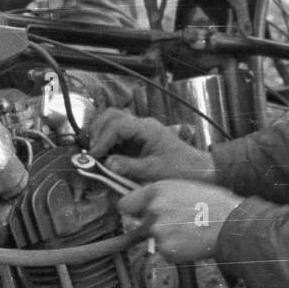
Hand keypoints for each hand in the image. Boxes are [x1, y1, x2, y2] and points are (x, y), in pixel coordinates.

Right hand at [87, 109, 215, 183]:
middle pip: (111, 116)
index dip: (102, 140)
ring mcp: (139, 130)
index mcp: (147, 128)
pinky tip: (102, 154)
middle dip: (97, 132)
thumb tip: (107, 164)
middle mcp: (142, 125)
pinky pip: (117, 133)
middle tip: (90, 153)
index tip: (93, 156)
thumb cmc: (181, 169)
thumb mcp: (155, 171)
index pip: (117, 125)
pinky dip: (106, 140)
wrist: (198, 169)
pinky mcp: (138, 139)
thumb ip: (130, 167)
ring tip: (93, 152)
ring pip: (112, 121)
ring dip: (100, 133)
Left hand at [118, 180, 243, 263]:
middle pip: (139, 224)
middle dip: (152, 226)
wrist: (232, 223)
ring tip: (190, 231)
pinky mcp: (167, 251)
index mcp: (157, 191)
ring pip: (154, 239)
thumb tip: (143, 207)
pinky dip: (177, 250)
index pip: (125, 204)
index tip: (136, 214)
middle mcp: (153, 211)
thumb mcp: (182, 188)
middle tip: (176, 223)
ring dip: (167, 238)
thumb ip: (159, 197)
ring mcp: (159, 233)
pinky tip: (192, 241)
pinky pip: (166, 252)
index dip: (132, 210)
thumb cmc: (213, 202)